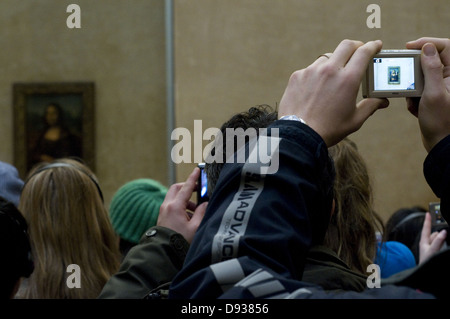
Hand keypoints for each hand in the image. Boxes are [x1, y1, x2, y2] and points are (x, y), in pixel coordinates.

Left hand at [157, 167, 206, 242]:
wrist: (163, 252)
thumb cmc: (180, 241)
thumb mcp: (195, 227)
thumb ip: (201, 213)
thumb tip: (205, 204)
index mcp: (175, 206)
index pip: (186, 188)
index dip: (193, 178)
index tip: (197, 170)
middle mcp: (167, 206)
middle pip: (176, 189)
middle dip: (187, 187)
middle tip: (198, 190)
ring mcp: (163, 211)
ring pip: (174, 198)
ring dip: (186, 200)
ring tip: (197, 211)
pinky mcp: (162, 217)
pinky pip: (172, 206)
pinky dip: (181, 207)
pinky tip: (190, 218)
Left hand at [278, 39, 388, 146]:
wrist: (298, 135)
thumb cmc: (328, 129)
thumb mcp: (355, 120)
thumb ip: (371, 106)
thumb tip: (383, 101)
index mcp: (348, 79)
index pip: (364, 52)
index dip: (372, 46)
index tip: (376, 45)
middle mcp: (330, 70)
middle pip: (346, 45)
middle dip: (356, 46)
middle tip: (358, 52)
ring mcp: (311, 71)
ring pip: (327, 57)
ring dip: (334, 62)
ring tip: (334, 76)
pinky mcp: (297, 76)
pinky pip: (310, 69)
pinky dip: (317, 74)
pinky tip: (316, 88)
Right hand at [406, 37, 449, 151]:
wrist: (440, 144)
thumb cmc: (440, 121)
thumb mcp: (433, 93)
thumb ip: (431, 68)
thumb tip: (427, 48)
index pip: (445, 47)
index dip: (428, 43)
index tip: (410, 46)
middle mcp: (449, 78)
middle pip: (430, 62)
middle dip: (415, 72)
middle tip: (405, 78)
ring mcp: (441, 87)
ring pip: (421, 78)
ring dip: (413, 89)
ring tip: (414, 101)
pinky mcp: (433, 97)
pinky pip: (419, 90)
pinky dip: (413, 100)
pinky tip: (416, 110)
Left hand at [418, 212, 446, 263]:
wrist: (425, 272)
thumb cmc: (426, 262)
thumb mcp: (432, 250)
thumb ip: (438, 241)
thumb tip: (443, 232)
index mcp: (423, 242)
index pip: (426, 229)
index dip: (427, 220)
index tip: (428, 213)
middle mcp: (427, 244)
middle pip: (433, 234)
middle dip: (438, 231)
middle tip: (443, 225)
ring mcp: (431, 249)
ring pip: (438, 239)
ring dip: (441, 238)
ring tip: (444, 238)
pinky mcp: (435, 253)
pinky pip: (440, 245)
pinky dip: (443, 243)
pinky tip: (445, 244)